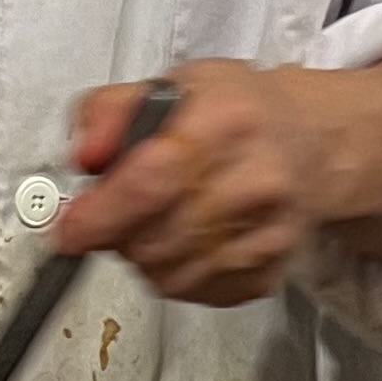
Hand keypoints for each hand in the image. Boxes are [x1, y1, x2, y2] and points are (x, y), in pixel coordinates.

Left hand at [50, 56, 381, 305]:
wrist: (313, 146)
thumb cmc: (236, 114)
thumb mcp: (170, 85)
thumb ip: (110, 111)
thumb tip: (84, 158)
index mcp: (225, 122)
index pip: (151, 180)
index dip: (101, 214)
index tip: (68, 231)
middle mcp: (255, 182)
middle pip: (155, 239)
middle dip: (118, 235)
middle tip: (118, 213)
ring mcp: (266, 236)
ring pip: (170, 276)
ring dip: (143, 257)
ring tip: (155, 222)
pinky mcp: (267, 275)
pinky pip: (195, 295)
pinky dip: (174, 275)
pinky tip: (185, 242)